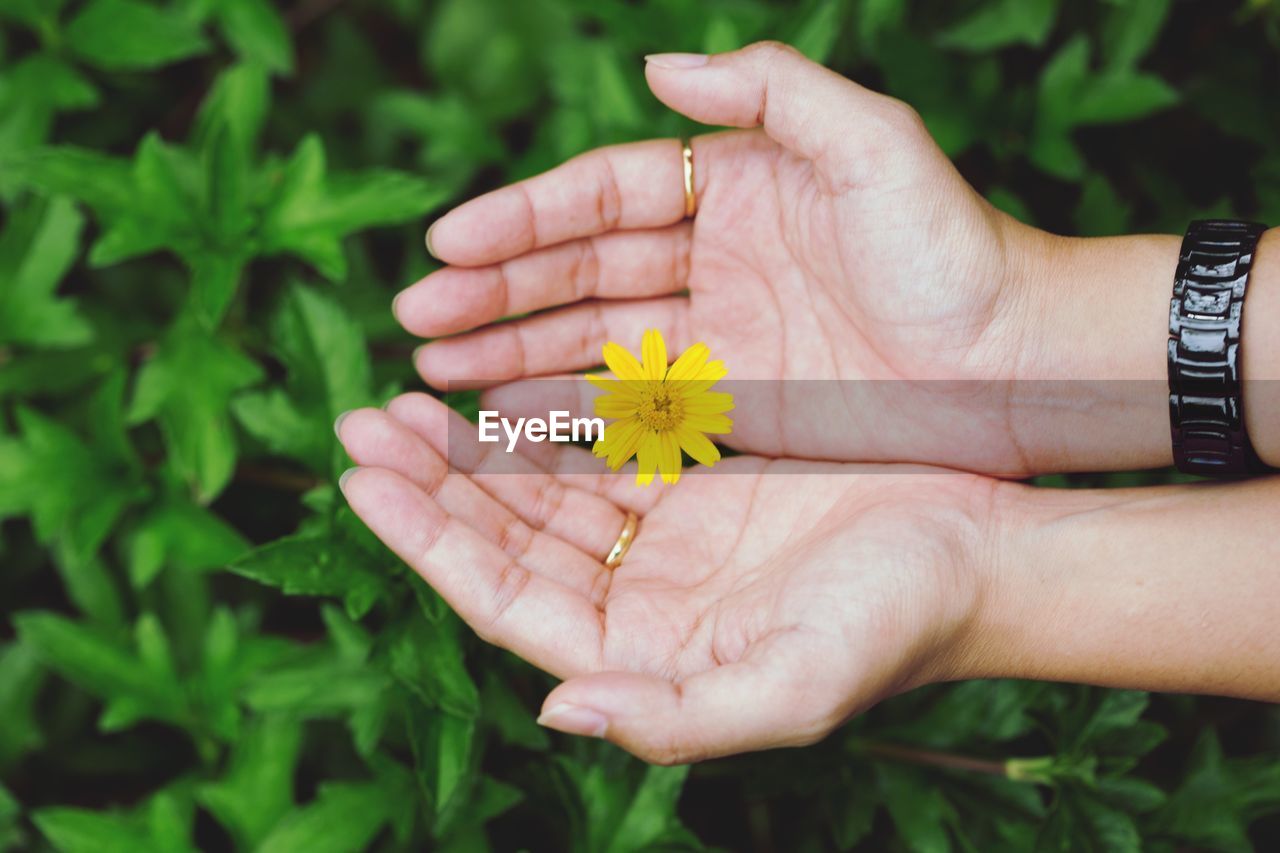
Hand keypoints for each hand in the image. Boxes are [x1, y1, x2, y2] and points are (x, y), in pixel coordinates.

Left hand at [336, 393, 999, 762]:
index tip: (361, 478)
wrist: (982, 553)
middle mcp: (636, 600)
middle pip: (504, 539)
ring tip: (405, 396)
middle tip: (362, 417)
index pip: (504, 599)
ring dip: (469, 446)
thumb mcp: (792, 688)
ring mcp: (660, 538)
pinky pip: (593, 446)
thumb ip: (676, 719)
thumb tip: (558, 710)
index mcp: (640, 654)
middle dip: (428, 482)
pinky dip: (543, 418)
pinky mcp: (692, 482)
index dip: (428, 542)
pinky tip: (499, 385)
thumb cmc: (898, 623)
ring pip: (537, 490)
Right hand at [394, 42, 1055, 474]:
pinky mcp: (733, 401)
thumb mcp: (875, 145)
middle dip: (493, 294)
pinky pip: (632, 403)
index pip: (603, 197)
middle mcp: (713, 254)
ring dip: (510, 354)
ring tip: (434, 375)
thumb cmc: (954, 252)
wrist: (1017, 366)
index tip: (448, 243)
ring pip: (590, 339)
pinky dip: (568, 412)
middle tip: (414, 322)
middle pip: (579, 271)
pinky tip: (506, 422)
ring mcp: (718, 331)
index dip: (523, 218)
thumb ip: (771, 91)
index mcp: (734, 184)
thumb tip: (655, 66)